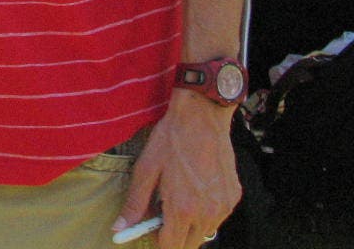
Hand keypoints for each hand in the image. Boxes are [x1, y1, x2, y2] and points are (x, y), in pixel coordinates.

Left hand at [114, 93, 240, 248]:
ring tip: (179, 196)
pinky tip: (196, 189)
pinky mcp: (234, 197)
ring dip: (191, 224)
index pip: (171, 246)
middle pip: (189, 244)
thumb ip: (134, 203)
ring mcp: (224, 206)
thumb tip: (119, 227)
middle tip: (162, 213)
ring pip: (205, 232)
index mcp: (183, 209)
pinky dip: (205, 211)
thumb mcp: (145, 169)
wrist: (202, 116)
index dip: (157, 241)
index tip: (149, 231)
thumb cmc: (171, 140)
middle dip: (174, 235)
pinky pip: (217, 216)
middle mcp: (207, 213)